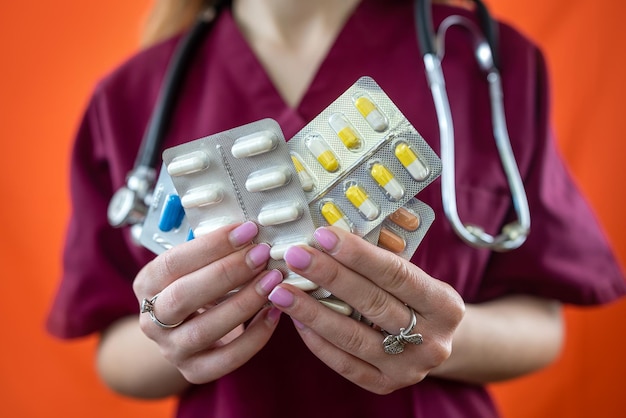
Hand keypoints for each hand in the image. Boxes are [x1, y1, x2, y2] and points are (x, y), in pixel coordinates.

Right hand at [133, 221, 282, 383]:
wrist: (183, 335)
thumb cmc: (197, 287)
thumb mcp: (193, 266)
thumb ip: (213, 250)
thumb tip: (250, 228)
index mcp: (147, 284)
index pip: (173, 262)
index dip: (211, 246)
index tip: (246, 230)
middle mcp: (151, 319)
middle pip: (184, 296)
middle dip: (228, 272)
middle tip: (262, 254)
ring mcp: (171, 349)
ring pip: (205, 330)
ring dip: (244, 302)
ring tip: (273, 280)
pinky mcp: (195, 371)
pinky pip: (227, 359)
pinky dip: (255, 336)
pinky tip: (274, 313)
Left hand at [269, 226, 464, 393]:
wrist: (432, 343)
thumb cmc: (415, 300)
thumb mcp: (416, 277)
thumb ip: (383, 260)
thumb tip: (331, 236)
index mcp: (445, 305)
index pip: (397, 274)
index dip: (359, 255)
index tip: (323, 235)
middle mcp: (432, 341)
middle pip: (373, 304)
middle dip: (329, 277)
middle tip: (296, 256)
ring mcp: (408, 368)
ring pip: (352, 336)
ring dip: (311, 310)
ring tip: (281, 289)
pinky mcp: (385, 385)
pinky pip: (344, 362)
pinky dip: (317, 339)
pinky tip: (296, 318)